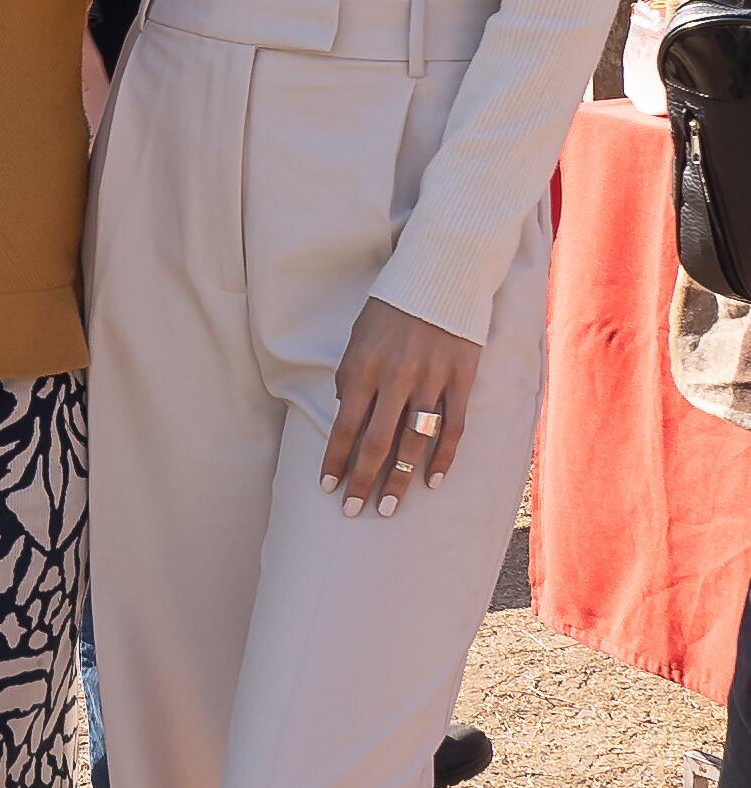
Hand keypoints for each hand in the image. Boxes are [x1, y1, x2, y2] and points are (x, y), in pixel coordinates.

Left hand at [320, 294, 481, 515]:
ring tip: (390, 506)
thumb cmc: (392, 309)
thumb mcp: (359, 337)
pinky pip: (452, 427)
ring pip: (413, 441)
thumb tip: (347, 413)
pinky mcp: (460, 380)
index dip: (335, 459)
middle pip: (377, 442)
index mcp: (364, 367)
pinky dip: (443, 457)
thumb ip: (351, 376)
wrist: (440, 277)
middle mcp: (396, 378)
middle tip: (354, 510)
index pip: (345, 425)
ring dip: (400, 479)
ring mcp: (431, 381)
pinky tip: (432, 481)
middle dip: (363, 480)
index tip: (327, 487)